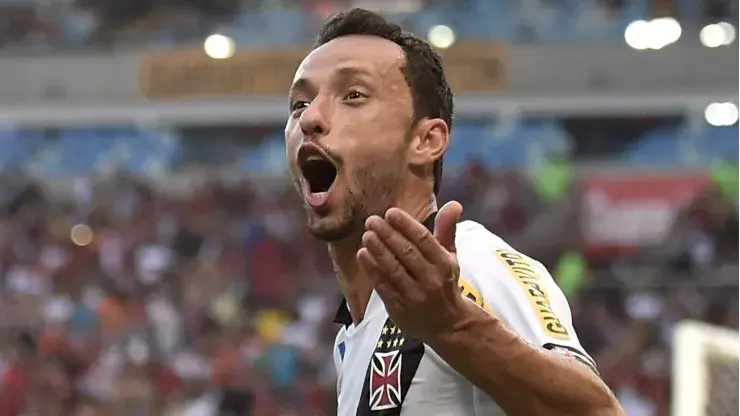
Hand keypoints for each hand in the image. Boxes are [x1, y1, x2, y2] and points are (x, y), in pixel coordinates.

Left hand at [357, 201, 465, 340]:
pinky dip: (372, 270)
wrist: (448, 325)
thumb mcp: (450, 257)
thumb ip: (447, 230)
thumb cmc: (444, 283)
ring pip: (394, 269)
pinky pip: (384, 286)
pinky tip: (363, 255)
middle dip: (388, 235)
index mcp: (444, 264)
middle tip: (372, 220)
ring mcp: (414, 295)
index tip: (391, 212)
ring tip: (366, 235)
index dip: (407, 225)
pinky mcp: (400, 308)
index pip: (424, 240)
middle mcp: (430, 279)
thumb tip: (453, 204)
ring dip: (378, 251)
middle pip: (407, 253)